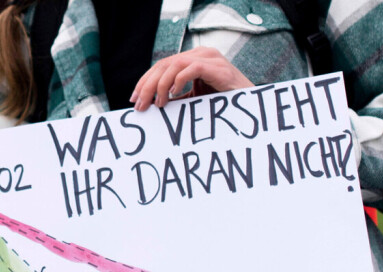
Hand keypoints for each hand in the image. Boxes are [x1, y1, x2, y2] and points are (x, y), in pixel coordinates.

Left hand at [131, 47, 253, 110]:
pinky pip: (193, 68)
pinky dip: (179, 80)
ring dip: (161, 85)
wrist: (248, 106)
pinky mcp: (218, 68)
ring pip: (175, 65)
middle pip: (164, 64)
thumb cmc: (220, 103)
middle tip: (140, 105)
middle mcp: (200, 54)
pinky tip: (174, 94)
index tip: (134, 99)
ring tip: (158, 103)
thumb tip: (147, 105)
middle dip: (148, 86)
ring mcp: (210, 59)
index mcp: (192, 59)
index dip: (145, 81)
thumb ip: (173, 97)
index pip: (161, 66)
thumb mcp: (192, 99)